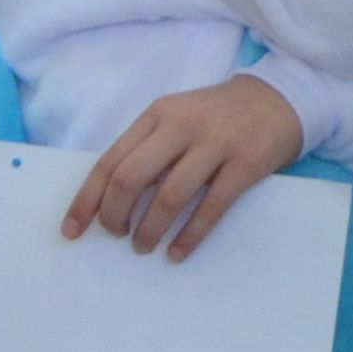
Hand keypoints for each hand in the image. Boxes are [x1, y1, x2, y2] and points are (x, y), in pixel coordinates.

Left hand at [66, 75, 307, 258]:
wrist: (279, 98)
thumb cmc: (218, 117)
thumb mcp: (177, 118)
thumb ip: (148, 149)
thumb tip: (113, 200)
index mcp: (157, 115)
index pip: (110, 161)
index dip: (87, 200)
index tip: (73, 231)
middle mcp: (182, 125)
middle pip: (131, 177)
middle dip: (115, 215)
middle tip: (117, 236)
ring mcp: (216, 143)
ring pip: (169, 196)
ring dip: (150, 230)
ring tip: (144, 247)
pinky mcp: (246, 164)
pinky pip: (211, 207)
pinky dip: (190, 236)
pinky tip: (177, 252)